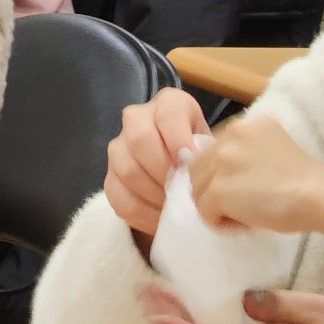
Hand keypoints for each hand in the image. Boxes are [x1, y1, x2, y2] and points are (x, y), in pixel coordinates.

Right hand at [105, 89, 209, 238]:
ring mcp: (119, 146)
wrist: (187, 168)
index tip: (191, 163)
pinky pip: (117, 196)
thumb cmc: (205, 155)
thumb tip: (207, 176)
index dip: (178, 140)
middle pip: (140, 140)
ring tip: (176, 207)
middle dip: (164, 170)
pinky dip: (141, 213)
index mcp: (169, 104)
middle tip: (183, 190)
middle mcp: (138, 118)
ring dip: (154, 194)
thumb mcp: (214, 145)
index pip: (168, 115)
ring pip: (127, 169)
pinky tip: (161, 220)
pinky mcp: (110, 176)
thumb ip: (209, 153)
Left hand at [189, 115, 323, 236]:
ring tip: (243, 214)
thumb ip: (249, 152)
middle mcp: (230, 136)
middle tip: (241, 204)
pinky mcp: (218, 189)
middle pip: (199, 169)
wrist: (317, 195)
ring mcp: (221, 162)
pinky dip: (220, 222)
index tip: (245, 187)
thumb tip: (229, 176)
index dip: (223, 173)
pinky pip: (204, 212)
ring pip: (198, 190)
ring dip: (216, 206)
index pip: (213, 150)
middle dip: (214, 189)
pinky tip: (243, 222)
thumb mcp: (276, 148)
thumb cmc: (306, 179)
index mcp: (246, 124)